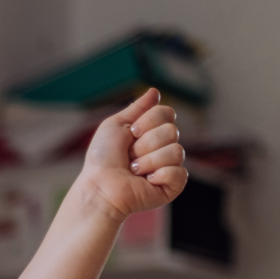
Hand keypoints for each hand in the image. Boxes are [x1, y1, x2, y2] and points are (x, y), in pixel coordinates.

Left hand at [76, 87, 187, 221]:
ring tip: (134, 171)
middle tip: (129, 156)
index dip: (149, 121)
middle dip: (144, 144)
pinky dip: (160, 175)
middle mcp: (163, 147)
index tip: (131, 132)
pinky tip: (147, 181)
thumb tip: (155, 91)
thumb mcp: (115, 125)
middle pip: (172, 131)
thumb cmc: (103, 158)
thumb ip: (137, 108)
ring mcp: (169, 166)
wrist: (100, 187)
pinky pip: (180, 172)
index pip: (168, 113)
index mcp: (152, 132)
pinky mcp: (173, 185)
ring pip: (176, 151)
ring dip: (148, 161)